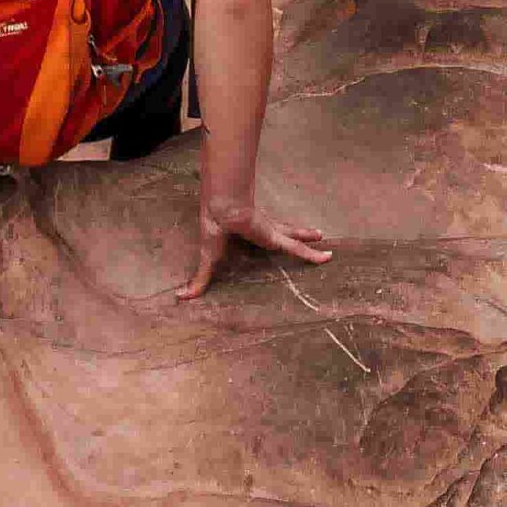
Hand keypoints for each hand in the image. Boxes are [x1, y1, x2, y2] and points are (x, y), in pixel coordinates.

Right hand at [178, 201, 333, 299]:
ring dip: (307, 237)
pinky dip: (312, 254)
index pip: (262, 233)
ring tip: (321, 236)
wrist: (223, 209)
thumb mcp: (208, 258)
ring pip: (294, 237)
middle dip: (295, 232)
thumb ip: (200, 279)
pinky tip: (327, 258)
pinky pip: (298, 248)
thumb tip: (180, 297)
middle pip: (283, 232)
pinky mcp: (277, 238)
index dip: (269, 233)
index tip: (273, 233)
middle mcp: (263, 229)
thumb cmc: (214, 228)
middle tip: (311, 234)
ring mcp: (272, 233)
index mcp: (248, 230)